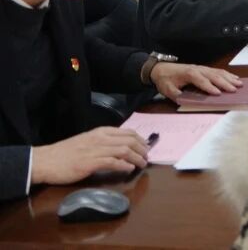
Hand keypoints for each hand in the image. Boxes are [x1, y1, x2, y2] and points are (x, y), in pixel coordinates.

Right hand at [31, 128, 149, 184]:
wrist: (45, 161)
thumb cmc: (65, 153)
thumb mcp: (87, 142)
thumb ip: (103, 143)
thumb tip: (121, 148)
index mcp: (101, 132)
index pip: (128, 132)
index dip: (141, 140)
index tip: (146, 147)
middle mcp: (100, 138)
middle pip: (130, 140)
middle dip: (142, 149)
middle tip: (147, 157)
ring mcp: (96, 150)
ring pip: (124, 150)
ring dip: (137, 158)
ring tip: (142, 164)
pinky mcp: (90, 163)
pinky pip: (113, 162)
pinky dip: (124, 165)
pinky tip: (129, 169)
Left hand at [150, 62, 241, 100]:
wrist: (161, 69)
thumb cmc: (165, 80)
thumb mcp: (167, 90)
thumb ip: (177, 95)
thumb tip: (186, 101)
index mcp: (189, 74)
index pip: (201, 81)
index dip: (209, 87)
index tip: (218, 93)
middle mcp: (198, 69)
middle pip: (213, 75)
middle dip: (225, 83)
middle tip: (235, 89)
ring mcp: (202, 68)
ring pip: (218, 72)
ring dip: (229, 78)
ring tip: (239, 83)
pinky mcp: (204, 68)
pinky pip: (217, 70)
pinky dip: (227, 74)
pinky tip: (234, 77)